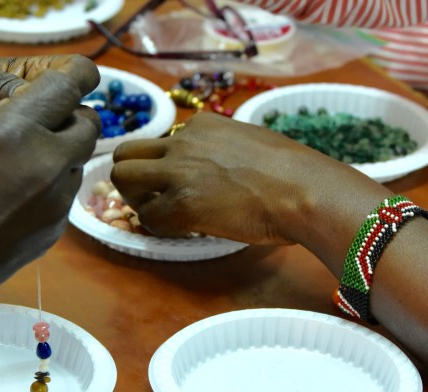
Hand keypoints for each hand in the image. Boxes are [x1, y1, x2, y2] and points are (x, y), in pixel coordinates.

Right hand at [0, 58, 100, 298]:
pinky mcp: (60, 224)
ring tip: (27, 163)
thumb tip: (23, 108)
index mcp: (14, 129)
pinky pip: (67, 191)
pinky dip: (54, 185)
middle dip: (72, 118)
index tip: (75, 77)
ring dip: (63, 153)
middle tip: (46, 124)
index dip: (76, 76)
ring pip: (80, 159)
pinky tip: (21, 197)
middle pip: (89, 123)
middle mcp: (48, 160)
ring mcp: (59, 196)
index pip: (68, 85)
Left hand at [110, 112, 382, 246]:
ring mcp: (179, 171)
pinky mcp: (181, 204)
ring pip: (123, 177)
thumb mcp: (253, 143)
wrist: (304, 190)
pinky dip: (159, 226)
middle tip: (151, 198)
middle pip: (126, 152)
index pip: (162, 141)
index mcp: (203, 124)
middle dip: (133, 177)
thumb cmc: (294, 172)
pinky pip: (148, 217)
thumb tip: (225, 170)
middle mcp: (183, 141)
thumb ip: (227, 149)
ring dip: (135, 198)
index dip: (164, 165)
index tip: (179, 182)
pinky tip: (182, 230)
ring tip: (159, 213)